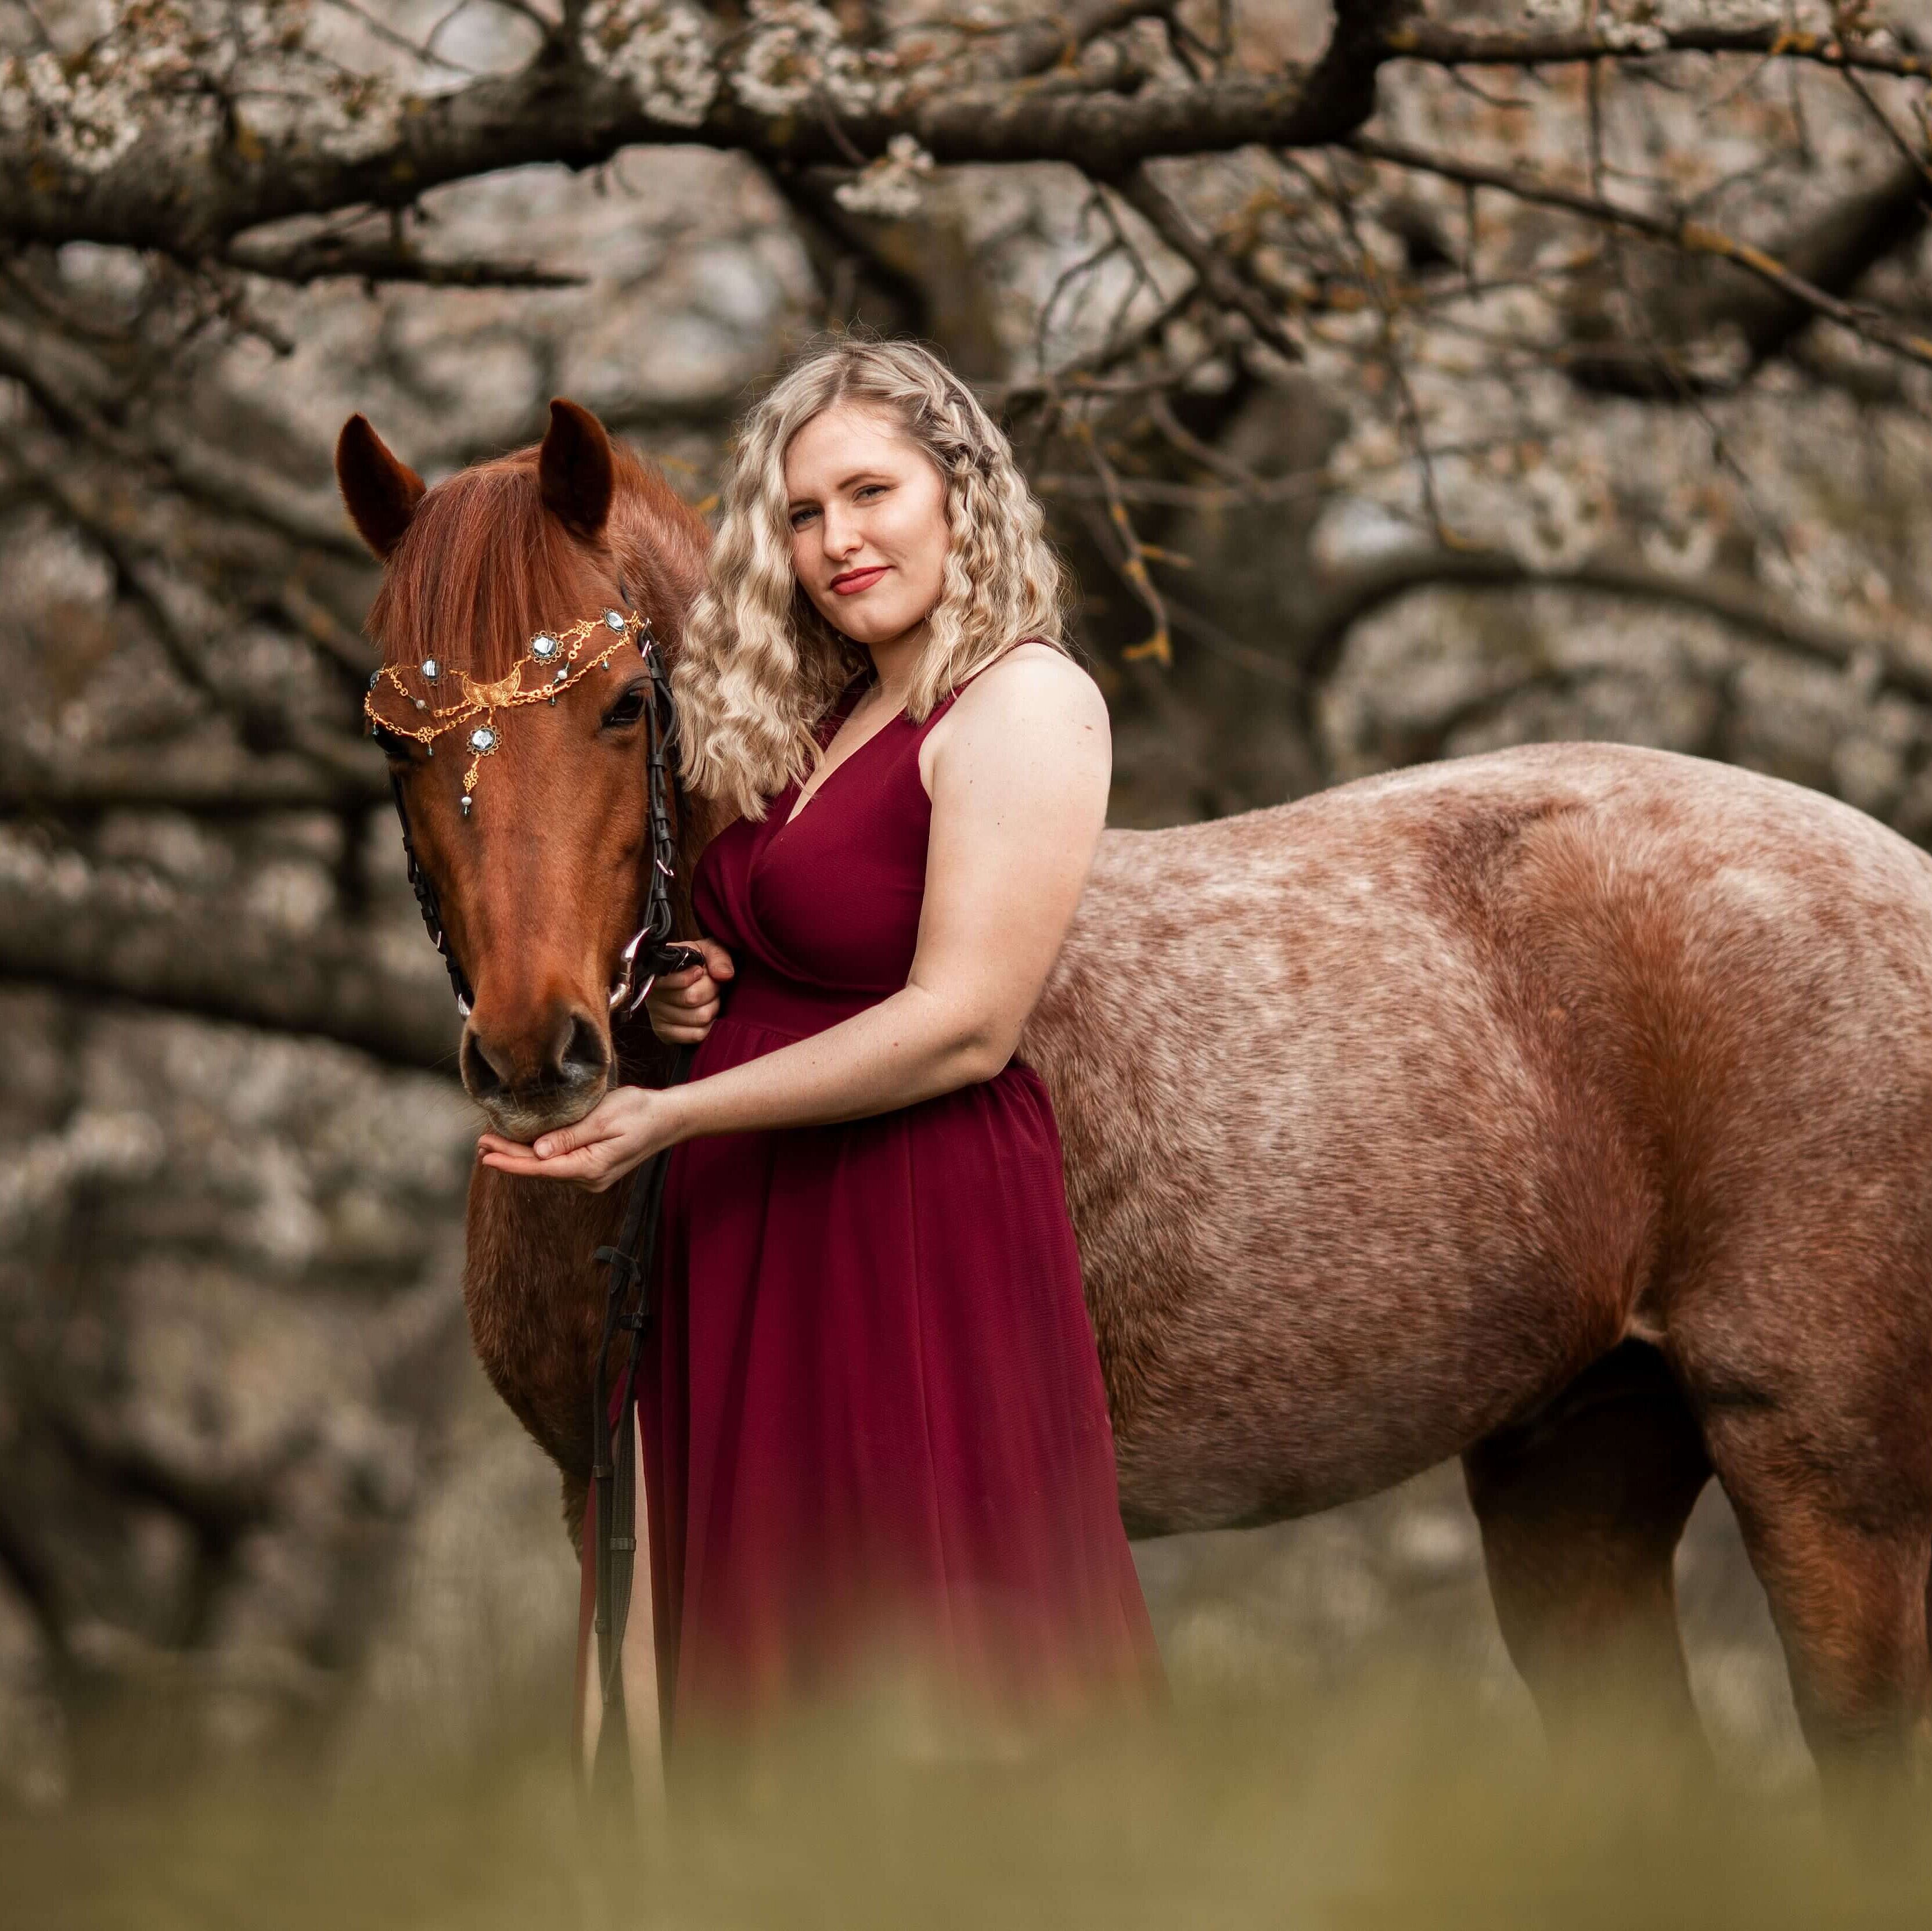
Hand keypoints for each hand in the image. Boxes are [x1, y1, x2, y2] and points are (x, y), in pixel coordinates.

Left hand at [477, 1085, 681, 1191]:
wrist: (668, 1119)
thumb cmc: (639, 1112)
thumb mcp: (604, 1118)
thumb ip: (570, 1136)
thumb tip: (538, 1151)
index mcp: (590, 1167)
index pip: (540, 1168)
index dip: (509, 1162)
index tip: (486, 1155)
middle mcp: (588, 1179)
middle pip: (540, 1169)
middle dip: (509, 1158)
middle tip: (481, 1144)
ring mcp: (591, 1177)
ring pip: (548, 1168)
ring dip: (522, 1157)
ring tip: (495, 1144)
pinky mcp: (593, 1169)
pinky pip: (559, 1165)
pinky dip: (538, 1155)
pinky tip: (525, 1146)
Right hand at [644, 937, 733, 1045]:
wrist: (694, 979)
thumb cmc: (699, 963)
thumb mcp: (708, 950)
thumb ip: (718, 957)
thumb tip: (725, 975)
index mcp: (657, 972)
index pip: (672, 980)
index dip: (692, 976)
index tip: (700, 971)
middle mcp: (652, 996)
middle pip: (691, 998)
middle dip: (711, 990)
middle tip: (711, 985)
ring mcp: (657, 1017)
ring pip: (698, 1018)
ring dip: (712, 1007)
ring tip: (709, 999)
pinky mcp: (666, 1034)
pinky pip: (696, 1035)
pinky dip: (708, 1026)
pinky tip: (705, 1014)